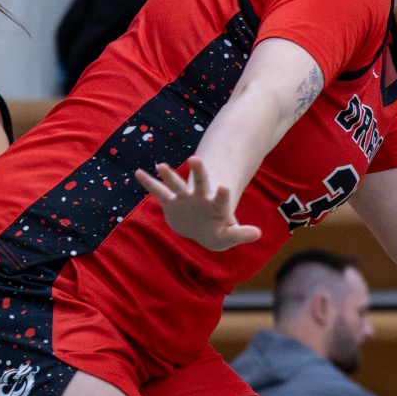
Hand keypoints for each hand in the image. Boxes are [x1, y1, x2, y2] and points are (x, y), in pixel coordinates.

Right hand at [134, 156, 261, 252]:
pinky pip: (159, 192)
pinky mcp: (171, 203)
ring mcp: (185, 198)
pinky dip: (149, 183)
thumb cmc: (218, 233)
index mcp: (216, 206)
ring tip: (161, 166)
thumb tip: (258, 234)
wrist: (202, 231)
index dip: (223, 195)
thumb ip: (241, 234)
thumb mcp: (229, 236)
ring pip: (177, 185)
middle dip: (198, 172)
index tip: (224, 188)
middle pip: (200, 183)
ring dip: (170, 175)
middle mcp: (200, 198)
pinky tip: (138, 173)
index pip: (221, 199)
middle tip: (195, 159)